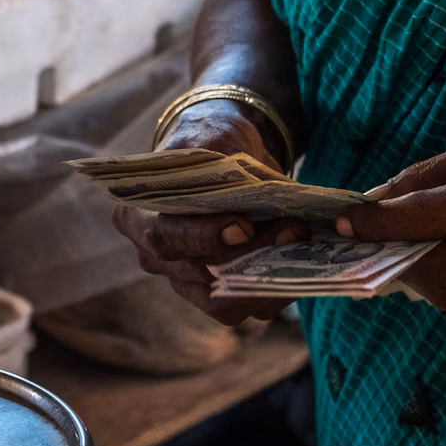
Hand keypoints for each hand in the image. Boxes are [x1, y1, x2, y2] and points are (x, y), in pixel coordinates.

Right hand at [111, 100, 308, 324]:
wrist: (222, 156)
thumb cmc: (210, 144)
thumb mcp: (216, 138)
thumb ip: (229, 163)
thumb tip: (261, 193)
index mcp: (138, 216)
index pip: (164, 236)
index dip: (203, 237)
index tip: (243, 225)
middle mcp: (155, 257)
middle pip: (198, 272)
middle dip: (250, 254)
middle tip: (294, 229)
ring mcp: (184, 281)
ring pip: (224, 302)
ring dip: (270, 278)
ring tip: (305, 245)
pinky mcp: (218, 296)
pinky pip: (249, 307)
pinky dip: (280, 290)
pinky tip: (307, 264)